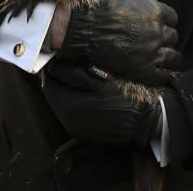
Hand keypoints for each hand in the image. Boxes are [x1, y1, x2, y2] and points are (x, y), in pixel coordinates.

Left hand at [41, 61, 161, 147]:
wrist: (144, 122)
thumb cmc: (125, 97)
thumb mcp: (100, 80)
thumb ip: (74, 73)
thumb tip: (55, 66)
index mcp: (70, 106)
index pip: (48, 84)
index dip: (50, 69)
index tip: (56, 58)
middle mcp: (68, 121)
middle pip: (51, 95)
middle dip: (55, 79)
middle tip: (64, 64)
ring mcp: (76, 129)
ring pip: (59, 105)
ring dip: (62, 90)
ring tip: (74, 76)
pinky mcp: (84, 133)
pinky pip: (69, 114)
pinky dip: (70, 101)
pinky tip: (83, 92)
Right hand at [60, 0, 181, 85]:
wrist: (86, 26)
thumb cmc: (104, 6)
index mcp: (156, 12)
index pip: (173, 18)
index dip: (167, 22)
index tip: (163, 25)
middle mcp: (158, 32)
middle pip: (173, 37)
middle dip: (167, 39)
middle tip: (161, 42)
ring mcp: (151, 52)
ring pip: (173, 58)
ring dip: (173, 59)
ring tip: (172, 61)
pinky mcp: (142, 69)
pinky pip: (161, 76)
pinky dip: (163, 77)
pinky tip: (163, 76)